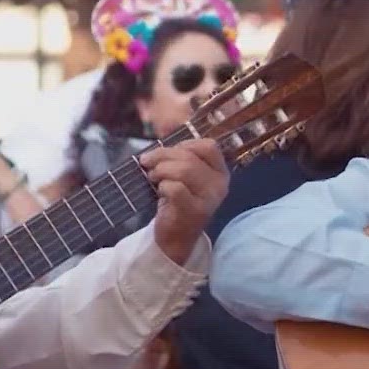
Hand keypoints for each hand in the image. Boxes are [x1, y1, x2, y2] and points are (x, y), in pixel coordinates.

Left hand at [141, 138, 230, 265]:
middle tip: (148, 164)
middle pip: (190, 157)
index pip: (209, 146)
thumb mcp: (184, 176)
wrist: (175, 237)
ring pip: (184, 170)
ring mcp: (209, 199)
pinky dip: (162, 186)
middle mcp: (220, 184)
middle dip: (162, 156)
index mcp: (220, 172)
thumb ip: (180, 156)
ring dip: (160, 170)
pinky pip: (175, 188)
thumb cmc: (177, 201)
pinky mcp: (194, 211)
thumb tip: (164, 130)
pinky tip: (160, 192)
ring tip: (153, 177)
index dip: (184, 145)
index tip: (169, 154)